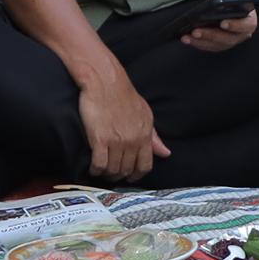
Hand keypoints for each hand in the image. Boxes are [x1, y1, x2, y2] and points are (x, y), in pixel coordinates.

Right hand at [76, 65, 166, 182]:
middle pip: (127, 170)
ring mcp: (116, 141)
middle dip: (119, 176)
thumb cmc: (124, 96)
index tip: (130, 177)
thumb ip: (154, 137)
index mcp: (145, 135)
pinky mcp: (99, 139)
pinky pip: (99, 164)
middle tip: (112, 175)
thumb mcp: (145, 114)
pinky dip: (95, 170)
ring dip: (107, 175)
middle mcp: (132, 141)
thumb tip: (165, 153)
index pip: (145, 165)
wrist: (105, 82)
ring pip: (113, 170)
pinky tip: (93, 168)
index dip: (137, 175)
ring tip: (102, 172)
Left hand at [182, 0, 258, 52]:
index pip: (247, 24)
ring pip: (219, 44)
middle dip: (212, 36)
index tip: (222, 23)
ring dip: (202, 42)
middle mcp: (243, 28)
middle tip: (196, 31)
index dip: (236, 25)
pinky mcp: (220, 40)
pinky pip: (211, 45)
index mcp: (249, 13)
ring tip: (187, 37)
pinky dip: (199, 43)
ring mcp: (232, 36)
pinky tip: (186, 38)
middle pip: (230, 38)